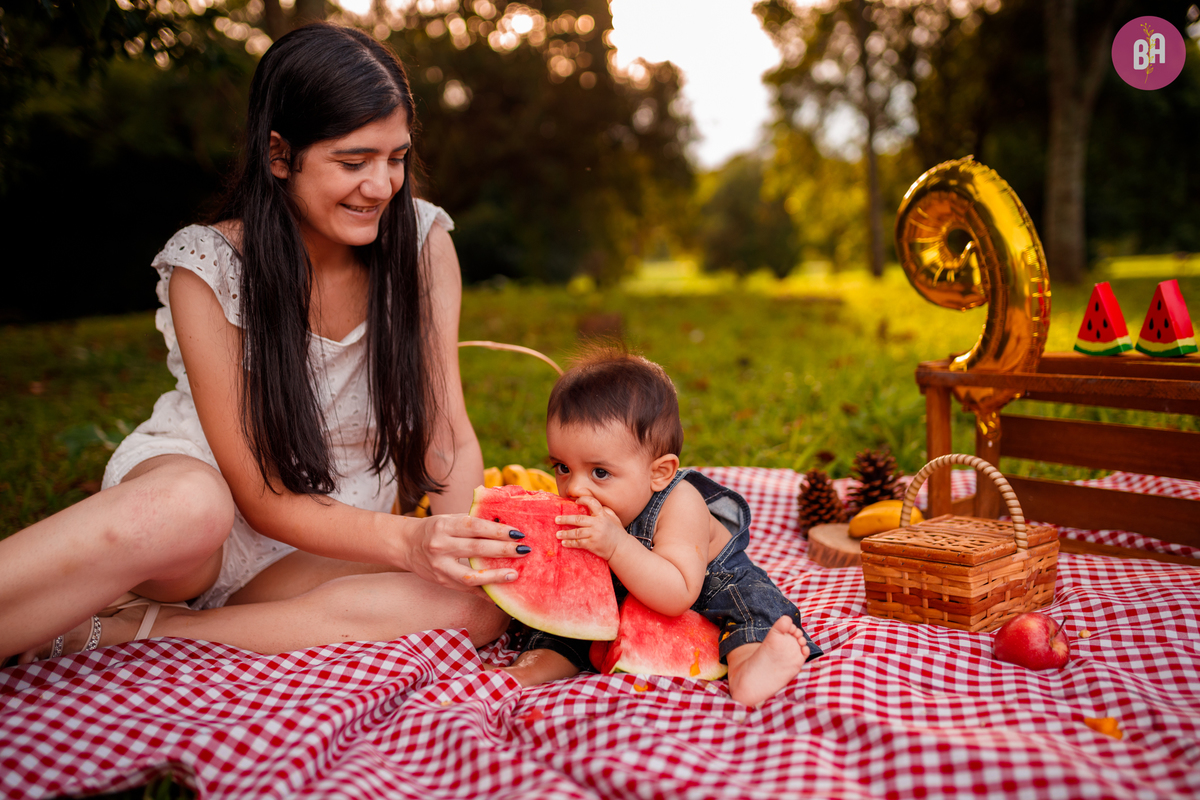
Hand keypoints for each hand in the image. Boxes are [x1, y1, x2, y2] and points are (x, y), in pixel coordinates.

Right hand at [404, 513, 529, 589]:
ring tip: (514, 574)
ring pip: (471, 575)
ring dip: (495, 576)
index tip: (518, 533)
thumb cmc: (435, 529)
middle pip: (476, 549)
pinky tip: (501, 594)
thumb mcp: (449, 519)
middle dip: (503, 551)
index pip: (475, 526)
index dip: (498, 530)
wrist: (407, 545)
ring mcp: (440, 567)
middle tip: (524, 550)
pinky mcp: (443, 582)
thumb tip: (506, 526)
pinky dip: (485, 593)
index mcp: (445, 526)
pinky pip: (467, 589)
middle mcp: (441, 546)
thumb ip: (473, 522)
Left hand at [554, 496, 626, 560]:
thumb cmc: (617, 532)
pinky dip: (570, 543)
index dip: (583, 500)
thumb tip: (596, 505)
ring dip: (565, 533)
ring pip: (576, 533)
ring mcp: (594, 534)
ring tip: (557, 534)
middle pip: (578, 519)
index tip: (576, 501)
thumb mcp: (614, 518)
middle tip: (556, 520)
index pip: (592, 503)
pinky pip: (578, 543)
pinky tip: (564, 543)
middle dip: (566, 519)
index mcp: (602, 515)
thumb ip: (606, 511)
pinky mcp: (592, 544)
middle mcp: (597, 524)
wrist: (621, 548)